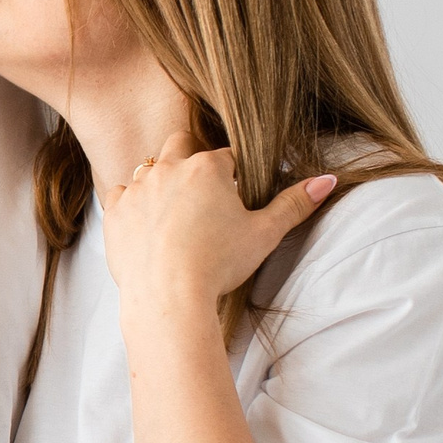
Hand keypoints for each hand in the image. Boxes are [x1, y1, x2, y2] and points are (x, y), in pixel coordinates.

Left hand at [100, 134, 336, 320]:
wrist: (168, 297)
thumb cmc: (218, 266)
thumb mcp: (263, 234)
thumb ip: (294, 204)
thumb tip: (327, 180)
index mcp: (207, 167)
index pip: (226, 156)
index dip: (233, 173)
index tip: (234, 193)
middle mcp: (169, 168)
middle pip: (182, 145)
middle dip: (192, 160)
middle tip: (202, 193)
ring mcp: (138, 188)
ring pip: (149, 169)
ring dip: (161, 182)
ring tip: (174, 211)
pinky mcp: (116, 212)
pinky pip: (122, 194)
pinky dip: (132, 204)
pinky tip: (145, 223)